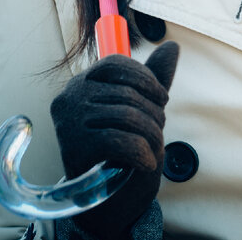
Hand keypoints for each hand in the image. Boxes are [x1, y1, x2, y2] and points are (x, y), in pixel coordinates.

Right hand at [51, 42, 179, 239]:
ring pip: (128, 116)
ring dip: (152, 135)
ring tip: (154, 148)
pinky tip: (146, 163)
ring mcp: (69, 122)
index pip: (116, 64)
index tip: (161, 99)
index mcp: (81, 82)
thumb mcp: (140, 106)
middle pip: (127, 92)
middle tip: (158, 131)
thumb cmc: (122, 144)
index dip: (147, 80)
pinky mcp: (75, 148)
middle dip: (154, 113)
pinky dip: (141, 152)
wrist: (106, 194)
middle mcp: (69, 97)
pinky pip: (120, 140)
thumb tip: (173, 46)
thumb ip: (153, 78)